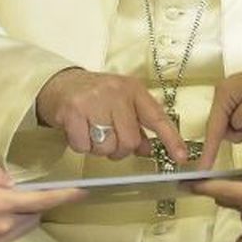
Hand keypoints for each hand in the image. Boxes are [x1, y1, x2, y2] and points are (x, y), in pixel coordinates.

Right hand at [0, 160, 83, 241]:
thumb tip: (11, 180)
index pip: (40, 200)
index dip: (64, 196)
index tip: (82, 191)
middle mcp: (3, 227)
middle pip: (34, 214)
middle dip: (34, 202)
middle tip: (16, 191)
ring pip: (25, 226)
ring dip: (22, 214)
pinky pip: (12, 235)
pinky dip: (9, 224)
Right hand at [35, 68, 185, 161]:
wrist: (59, 84)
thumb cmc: (94, 96)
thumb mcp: (121, 104)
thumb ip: (136, 125)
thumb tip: (148, 149)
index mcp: (133, 90)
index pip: (157, 117)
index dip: (171, 139)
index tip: (181, 157)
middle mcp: (116, 92)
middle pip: (129, 141)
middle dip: (120, 150)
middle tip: (109, 140)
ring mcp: (93, 101)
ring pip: (107, 147)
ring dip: (99, 149)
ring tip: (92, 132)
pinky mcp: (73, 111)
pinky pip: (83, 146)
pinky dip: (81, 146)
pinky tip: (78, 131)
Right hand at [200, 55, 241, 167]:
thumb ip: (235, 126)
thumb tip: (233, 127)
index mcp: (223, 93)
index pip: (212, 127)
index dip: (209, 150)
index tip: (203, 170)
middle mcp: (226, 90)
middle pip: (222, 124)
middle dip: (238, 132)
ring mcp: (238, 91)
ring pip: (233, 122)